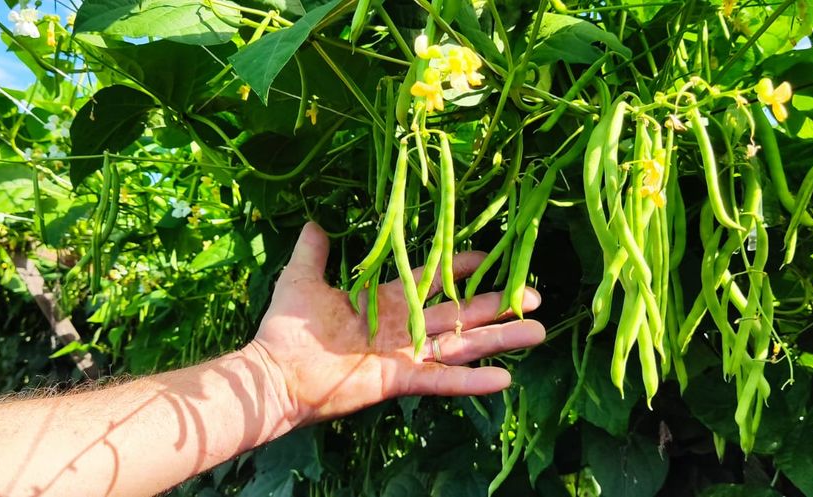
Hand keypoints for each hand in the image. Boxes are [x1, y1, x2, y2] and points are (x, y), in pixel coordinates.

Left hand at [247, 222, 544, 427]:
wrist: (275, 371)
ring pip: (462, 344)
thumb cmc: (287, 327)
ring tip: (538, 331)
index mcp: (386, 302)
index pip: (433, 281)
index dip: (461, 268)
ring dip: (499, 338)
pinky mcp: (400, 379)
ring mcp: (405, 355)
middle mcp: (404, 327)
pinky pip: (441, 380)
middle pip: (460, 313)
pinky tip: (505, 378)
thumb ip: (314, 251)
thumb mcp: (302, 278)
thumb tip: (314, 221)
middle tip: (537, 294)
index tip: (491, 257)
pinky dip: (471, 381)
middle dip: (497, 304)